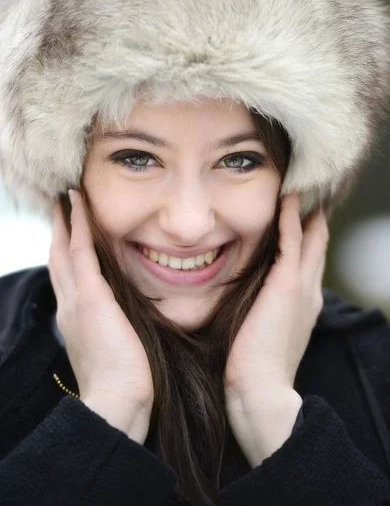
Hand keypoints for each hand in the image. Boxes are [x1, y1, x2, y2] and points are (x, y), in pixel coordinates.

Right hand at [48, 189, 153, 436]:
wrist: (116, 403)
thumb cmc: (124, 382)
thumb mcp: (113, 348)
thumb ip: (114, 328)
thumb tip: (125, 317)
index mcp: (75, 318)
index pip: (67, 276)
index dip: (65, 250)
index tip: (69, 230)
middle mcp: (68, 305)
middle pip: (57, 257)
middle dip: (58, 230)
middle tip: (60, 204)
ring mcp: (76, 299)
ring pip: (64, 248)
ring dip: (65, 220)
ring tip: (67, 196)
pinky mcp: (90, 297)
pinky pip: (81, 250)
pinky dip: (78, 224)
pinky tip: (78, 203)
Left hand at [223, 192, 328, 402]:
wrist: (260, 390)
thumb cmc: (251, 368)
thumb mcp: (260, 332)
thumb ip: (258, 311)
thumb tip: (242, 298)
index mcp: (303, 303)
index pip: (307, 261)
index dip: (306, 237)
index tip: (299, 214)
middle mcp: (309, 290)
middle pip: (316, 244)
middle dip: (312, 217)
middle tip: (304, 190)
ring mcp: (302, 286)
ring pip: (310, 237)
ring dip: (305, 210)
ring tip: (298, 185)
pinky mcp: (288, 284)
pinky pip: (293, 239)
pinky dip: (291, 216)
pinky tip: (287, 196)